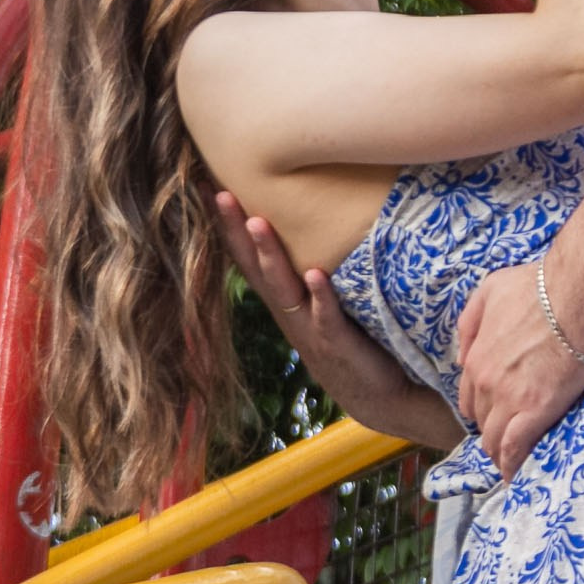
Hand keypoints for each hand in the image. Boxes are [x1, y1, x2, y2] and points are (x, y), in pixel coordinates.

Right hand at [213, 192, 463, 451]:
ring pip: (283, 287)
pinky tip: (315, 275)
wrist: (377, 396)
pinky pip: (326, 317)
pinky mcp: (338, 344)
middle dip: (235, 229)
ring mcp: (310, 328)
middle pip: (255, 265)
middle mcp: (289, 311)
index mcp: (283, 298)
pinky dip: (320, 297)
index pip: (247, 255)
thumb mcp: (321, 300)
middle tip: (219, 193)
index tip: (206, 187)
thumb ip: (311, 266)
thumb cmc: (350, 338)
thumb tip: (315, 215)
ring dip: (270, 254)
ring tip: (257, 221)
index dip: (226, 224)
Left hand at [454, 261, 583, 476]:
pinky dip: (512, 465)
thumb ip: (470, 323)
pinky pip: (514, 448)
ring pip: (494, 440)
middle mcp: (486, 381)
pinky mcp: (536, 410)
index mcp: (476, 356)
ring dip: (500, 453)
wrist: (576, 292)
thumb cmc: (539, 286)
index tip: (496, 416)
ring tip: (512, 463)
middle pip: (481, 421)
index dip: (483, 409)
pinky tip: (516, 475)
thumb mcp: (490, 290)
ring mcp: (510, 398)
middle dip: (491, 432)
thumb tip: (462, 356)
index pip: (470, 398)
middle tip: (507, 440)